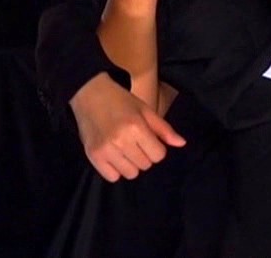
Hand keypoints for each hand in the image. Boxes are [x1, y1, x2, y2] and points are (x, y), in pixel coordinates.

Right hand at [69, 72, 185, 181]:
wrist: (88, 94)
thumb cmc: (120, 100)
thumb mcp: (145, 110)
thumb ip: (164, 129)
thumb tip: (182, 143)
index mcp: (136, 128)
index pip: (159, 155)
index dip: (156, 147)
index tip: (148, 138)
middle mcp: (121, 141)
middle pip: (146, 165)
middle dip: (144, 154)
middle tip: (135, 141)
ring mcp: (105, 151)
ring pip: (131, 174)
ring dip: (131, 164)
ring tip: (124, 148)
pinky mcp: (93, 156)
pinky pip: (113, 177)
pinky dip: (116, 169)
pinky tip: (114, 155)